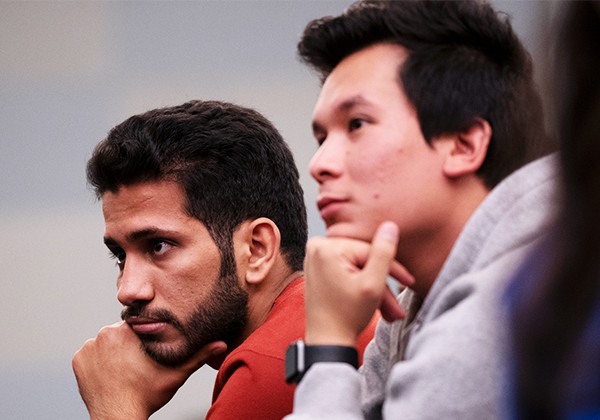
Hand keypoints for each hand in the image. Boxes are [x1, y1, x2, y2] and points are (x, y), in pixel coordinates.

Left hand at [72, 321, 226, 418]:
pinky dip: (98, 361)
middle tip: (138, 363)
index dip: (145, 338)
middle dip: (129, 344)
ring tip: (124, 369)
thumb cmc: (147, 394)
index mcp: (129, 330)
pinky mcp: (78, 360)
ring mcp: (89, 347)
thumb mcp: (177, 373)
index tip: (148, 352)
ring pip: (106, 342)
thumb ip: (198, 355)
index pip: (139, 325)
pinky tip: (110, 374)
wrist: (118, 416)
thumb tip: (221, 345)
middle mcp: (105, 333)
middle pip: (121, 332)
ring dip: (113, 351)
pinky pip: (90, 354)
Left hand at [304, 221, 413, 346]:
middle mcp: (317, 247)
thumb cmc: (346, 317)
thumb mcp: (373, 284)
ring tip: (390, 313)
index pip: (370, 251)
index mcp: (326, 247)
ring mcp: (316, 258)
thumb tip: (390, 225)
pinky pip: (348, 272)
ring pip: (358, 268)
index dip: (392, 269)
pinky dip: (361, 287)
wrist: (327, 343)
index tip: (410, 283)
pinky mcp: (318, 268)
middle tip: (397, 307)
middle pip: (363, 260)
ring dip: (375, 289)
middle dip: (382, 284)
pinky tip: (376, 305)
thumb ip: (384, 253)